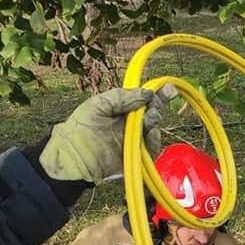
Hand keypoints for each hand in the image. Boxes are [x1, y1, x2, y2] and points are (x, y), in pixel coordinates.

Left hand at [40, 85, 171, 182]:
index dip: (156, 94)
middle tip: (151, 110)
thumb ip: (122, 96)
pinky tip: (148, 136)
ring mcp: (134, 140)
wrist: (75, 156)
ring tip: (147, 123)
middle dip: (156, 108)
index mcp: (121, 109)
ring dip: (154, 124)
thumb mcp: (99, 104)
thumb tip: (148, 94)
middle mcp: (129, 124)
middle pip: (153, 113)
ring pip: (154, 129)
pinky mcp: (136, 156)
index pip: (143, 100)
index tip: (169, 89)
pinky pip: (153, 148)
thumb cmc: (81, 128)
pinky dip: (153, 140)